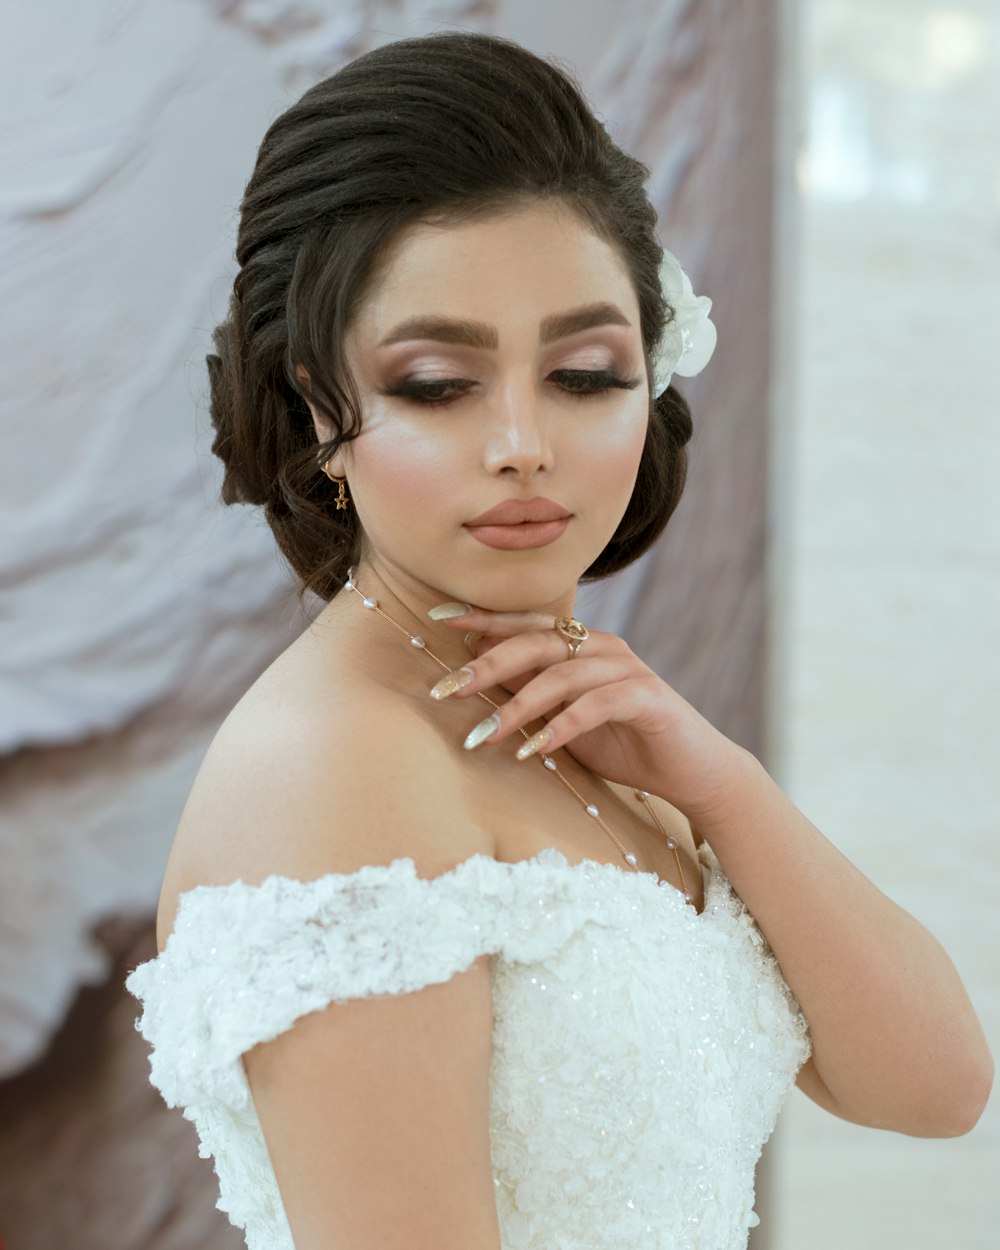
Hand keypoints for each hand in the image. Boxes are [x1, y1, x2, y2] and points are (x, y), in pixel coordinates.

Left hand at [429, 605, 748, 825]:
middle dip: (486, 665)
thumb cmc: (623, 744)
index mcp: (581, 645)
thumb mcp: (562, 719)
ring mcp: (627, 669)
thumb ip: (529, 691)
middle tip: (446, 689)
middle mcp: (603, 648)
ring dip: (518, 706)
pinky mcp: (648, 698)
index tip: (439, 616)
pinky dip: (563, 725)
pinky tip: (536, 749)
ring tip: (484, 736)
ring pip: (562, 674)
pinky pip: (597, 704)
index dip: (483, 618)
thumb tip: (476, 668)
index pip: (525, 624)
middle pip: (536, 643)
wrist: (692, 773)